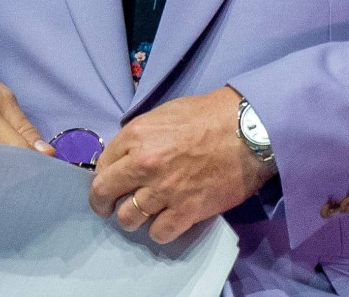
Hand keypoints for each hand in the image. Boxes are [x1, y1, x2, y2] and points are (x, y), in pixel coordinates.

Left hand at [87, 86, 275, 243]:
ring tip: (141, 215)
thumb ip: (139, 137)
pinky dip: (159, 231)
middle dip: (103, 203)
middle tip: (109, 207)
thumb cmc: (207, 116)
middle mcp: (143, 164)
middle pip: (104, 194)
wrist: (247, 130)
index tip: (110, 183)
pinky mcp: (187, 210)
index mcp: (135, 136)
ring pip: (128, 218)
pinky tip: (165, 222)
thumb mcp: (163, 115)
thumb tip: (125, 157)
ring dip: (131, 219)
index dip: (104, 176)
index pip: (101, 165)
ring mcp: (164, 190)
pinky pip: (159, 233)